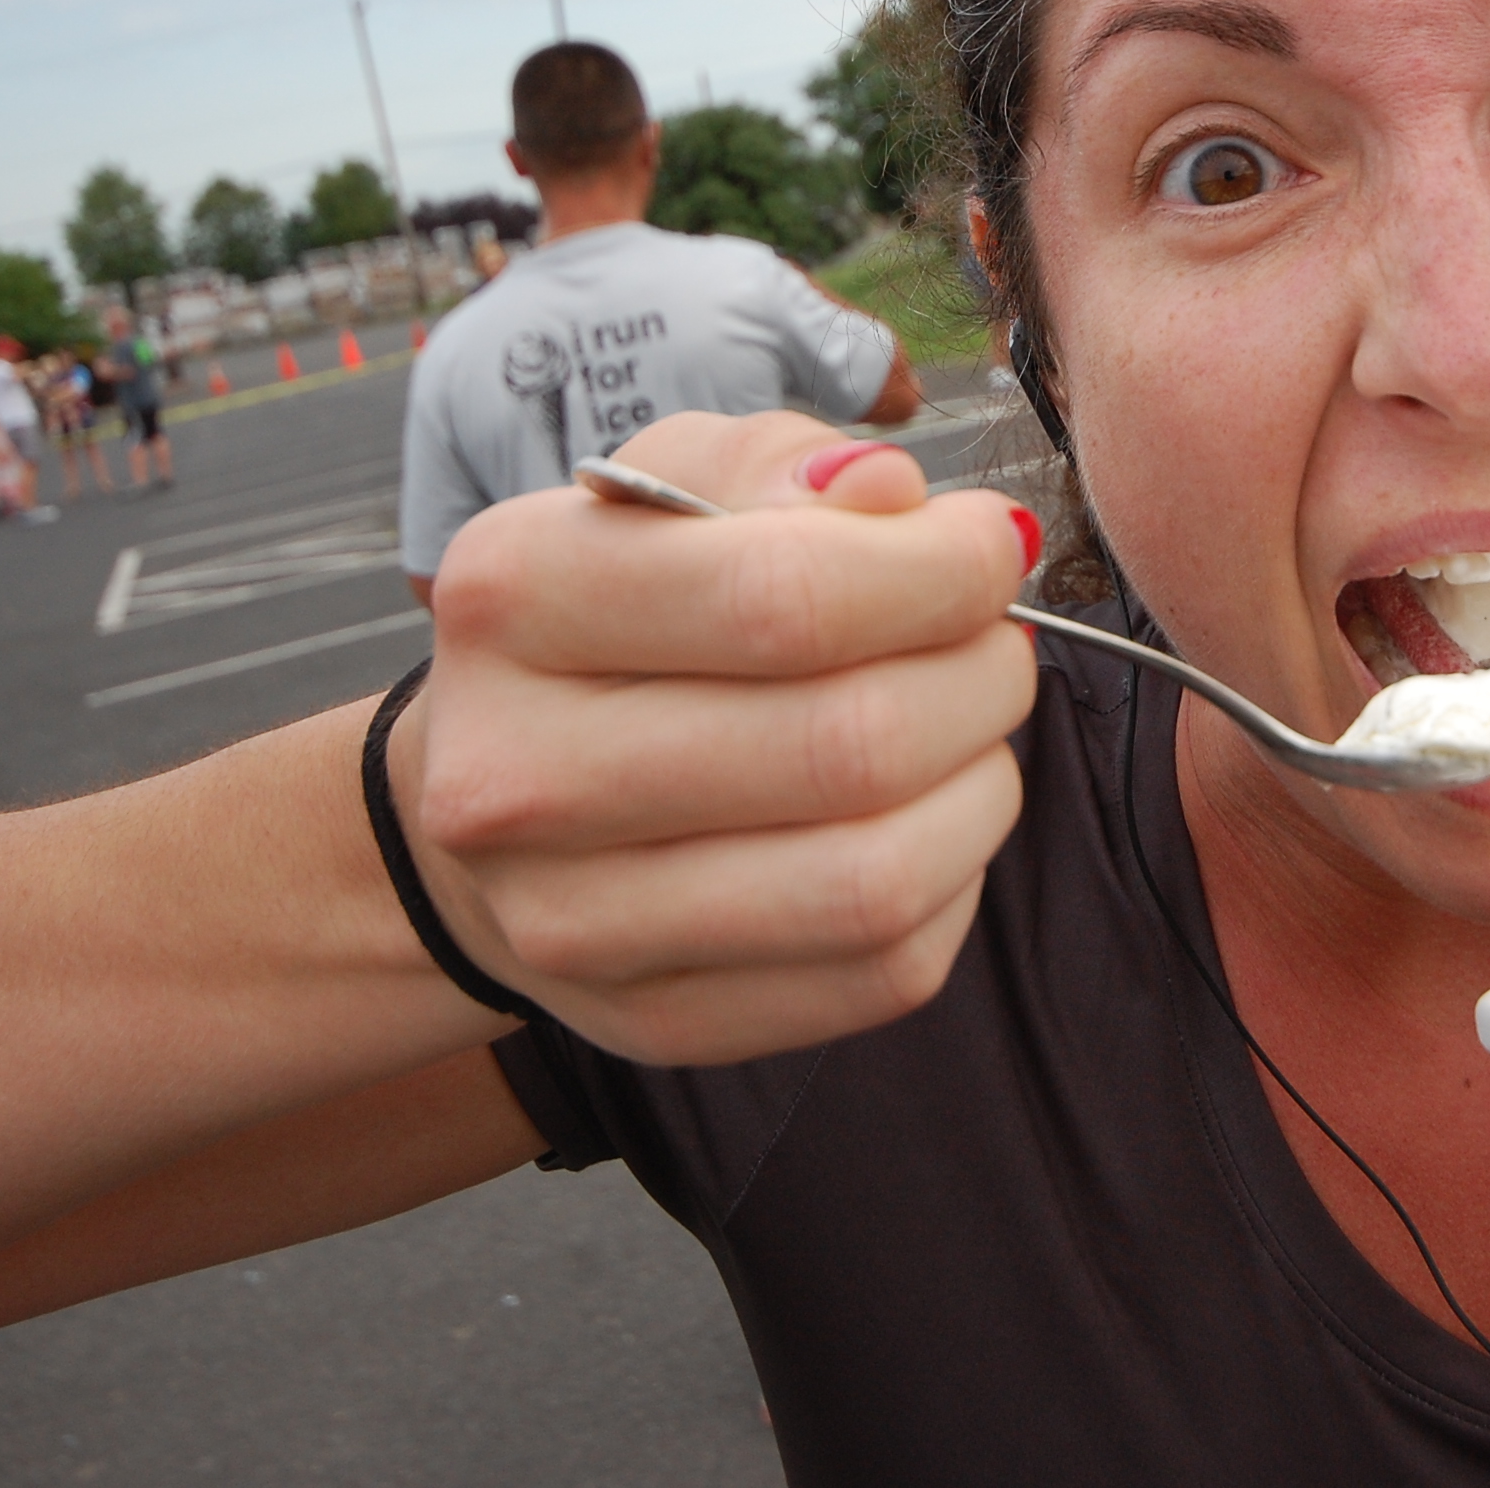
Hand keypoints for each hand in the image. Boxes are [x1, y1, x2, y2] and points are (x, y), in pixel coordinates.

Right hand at [397, 412, 1040, 1065]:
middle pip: (849, 744)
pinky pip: (882, 971)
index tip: (993, 546)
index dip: (942, 570)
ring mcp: (575, 921)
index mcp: (514, 597)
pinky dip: (950, 884)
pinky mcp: (654, 1021)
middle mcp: (516, 774)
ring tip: (973, 730)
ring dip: (980, 788)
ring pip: (876, 881)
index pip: (785, 596)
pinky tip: (925, 819)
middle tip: (994, 643)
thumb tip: (892, 498)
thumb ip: (779, 468)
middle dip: (978, 677)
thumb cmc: (622, 607)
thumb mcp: (672, 484)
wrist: (494, 788)